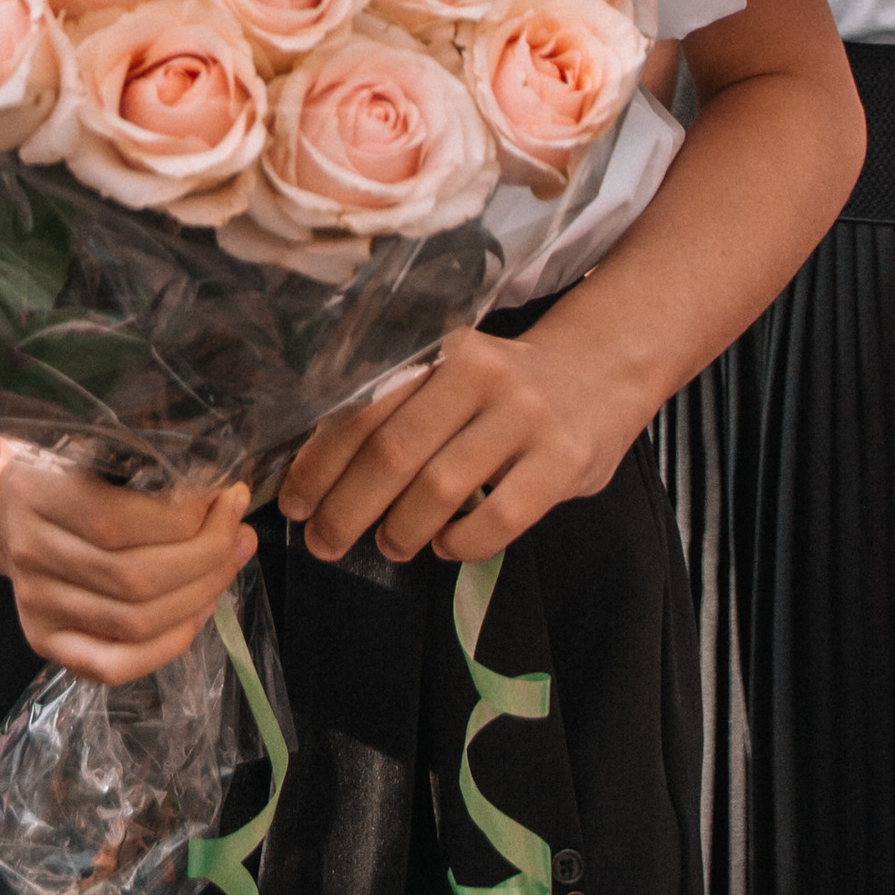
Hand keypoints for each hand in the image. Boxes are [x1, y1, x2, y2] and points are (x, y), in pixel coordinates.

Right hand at [0, 455, 253, 684]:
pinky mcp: (45, 643)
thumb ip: (146, 466)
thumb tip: (225, 494)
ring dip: (200, 595)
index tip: (224, 498)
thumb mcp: (90, 447)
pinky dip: (170, 643)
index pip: (115, 522)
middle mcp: (30, 555)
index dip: (182, 519)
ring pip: (134, 623)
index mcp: (36, 495)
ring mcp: (35, 607)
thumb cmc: (61, 474)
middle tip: (240, 532)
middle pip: (133, 579)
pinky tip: (200, 610)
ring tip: (230, 563)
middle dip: (206, 558)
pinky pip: (116, 665)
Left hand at [278, 305, 630, 568]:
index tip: (294, 503)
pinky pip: (498, 519)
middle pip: (393, 452)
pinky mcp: (563, 461)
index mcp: (439, 349)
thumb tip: (314, 473)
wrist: (599, 373)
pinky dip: (460, 543)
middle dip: (346, 509)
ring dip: (400, 530)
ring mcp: (526, 417)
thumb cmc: (502, 386)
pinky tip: (446, 545)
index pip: (362, 408)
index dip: (320, 463)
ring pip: (440, 489)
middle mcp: (482, 374)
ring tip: (390, 544)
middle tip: (325, 542)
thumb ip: (395, 403)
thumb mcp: (449, 370)